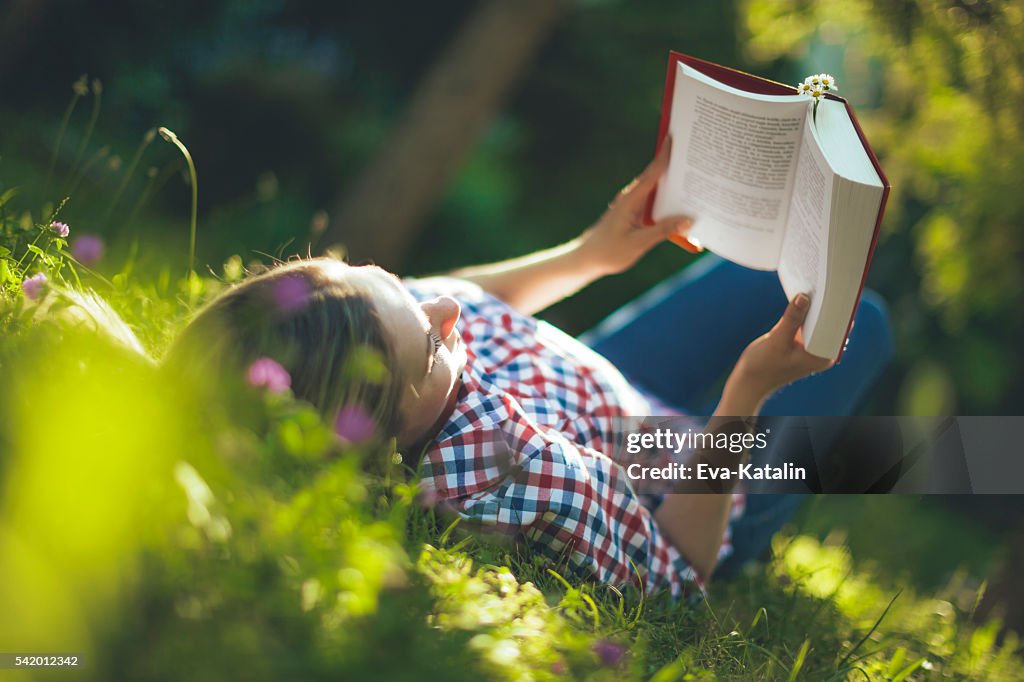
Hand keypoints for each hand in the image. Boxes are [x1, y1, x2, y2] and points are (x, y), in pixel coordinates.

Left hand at [576, 138, 693, 275]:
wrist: (586, 259)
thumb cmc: (608, 252)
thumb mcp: (638, 243)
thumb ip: (663, 230)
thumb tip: (688, 220)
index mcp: (630, 200)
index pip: (652, 173)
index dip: (664, 155)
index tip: (674, 136)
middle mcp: (631, 198)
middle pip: (657, 177)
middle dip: (674, 165)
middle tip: (693, 154)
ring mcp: (632, 205)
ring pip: (657, 191)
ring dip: (673, 185)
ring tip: (694, 178)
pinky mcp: (633, 214)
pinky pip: (654, 203)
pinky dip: (668, 203)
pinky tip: (681, 209)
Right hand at [725, 294, 834, 410]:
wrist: (749, 381)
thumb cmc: (762, 367)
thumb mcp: (777, 340)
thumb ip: (791, 318)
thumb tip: (804, 296)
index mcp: (823, 356)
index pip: (839, 327)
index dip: (840, 308)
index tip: (838, 288)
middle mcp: (822, 352)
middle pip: (832, 322)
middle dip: (828, 304)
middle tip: (828, 281)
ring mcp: (812, 347)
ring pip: (820, 320)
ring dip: (817, 306)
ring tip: (818, 284)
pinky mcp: (802, 342)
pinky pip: (808, 322)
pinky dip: (806, 311)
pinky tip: (804, 297)